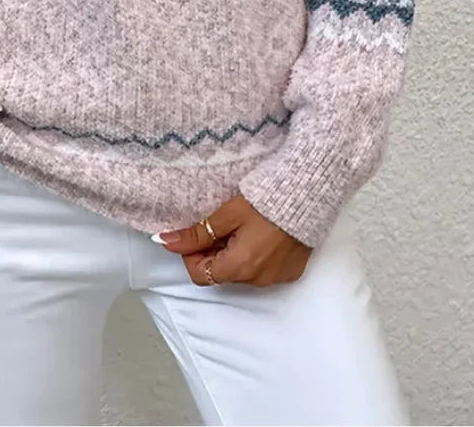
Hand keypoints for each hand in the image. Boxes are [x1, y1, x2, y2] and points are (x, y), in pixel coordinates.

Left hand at [152, 195, 312, 286]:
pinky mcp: (291, 271)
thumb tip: (165, 242)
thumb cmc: (265, 201)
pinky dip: (255, 255)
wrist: (308, 194)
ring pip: (242, 272)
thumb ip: (196, 233)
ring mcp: (276, 277)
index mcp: (239, 267)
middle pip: (221, 273)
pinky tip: (260, 233)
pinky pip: (263, 270)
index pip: (200, 275)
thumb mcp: (226, 214)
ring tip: (240, 226)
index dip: (190, 255)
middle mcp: (258, 280)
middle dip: (212, 252)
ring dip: (233, 254)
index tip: (194, 233)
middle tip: (217, 225)